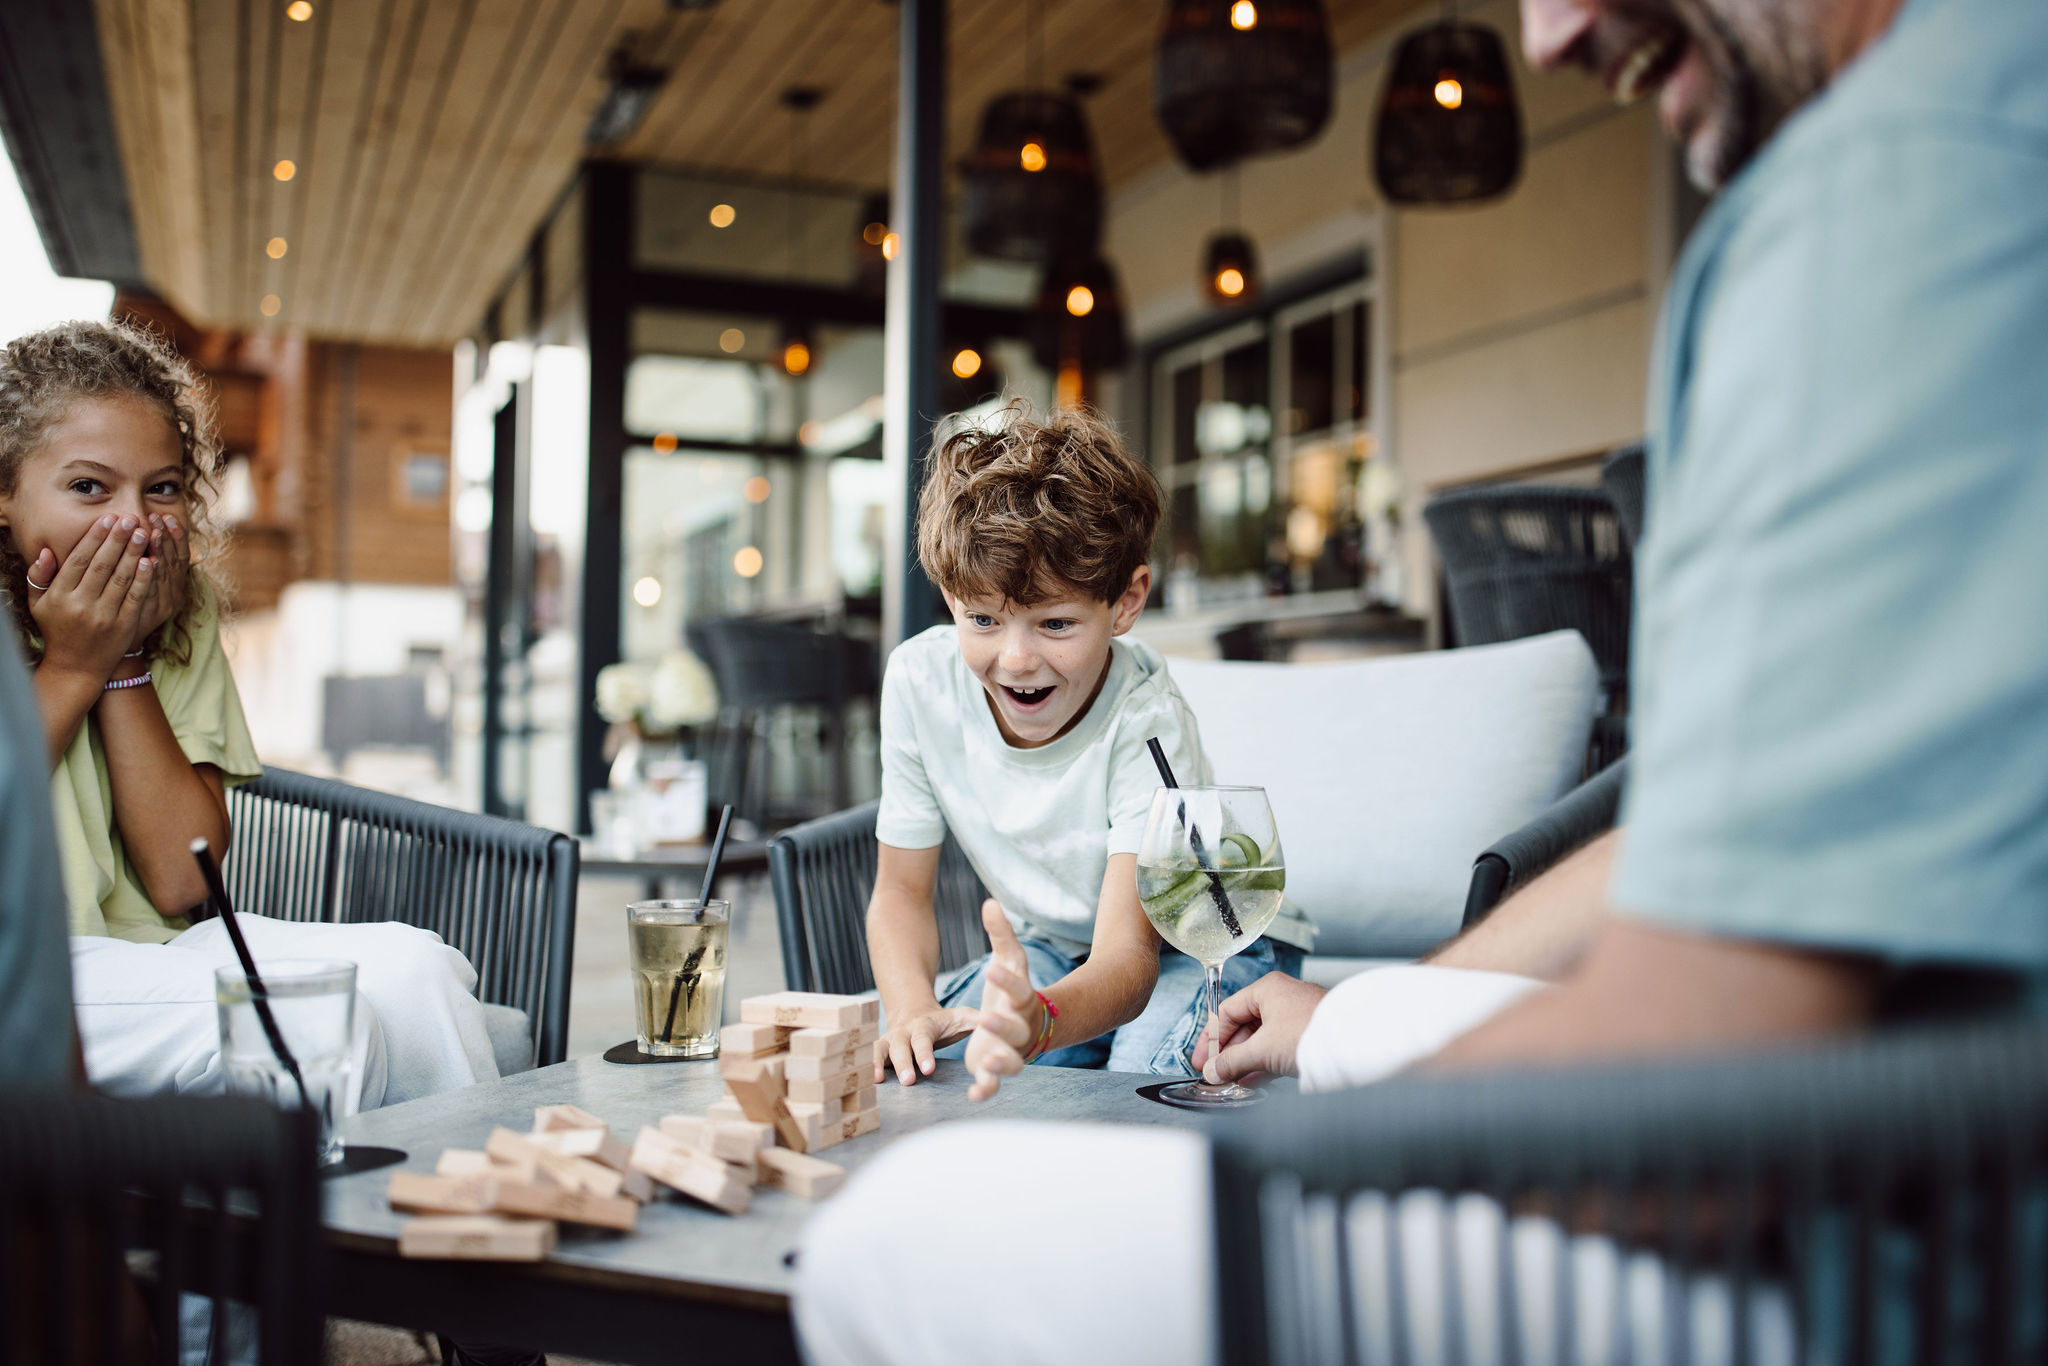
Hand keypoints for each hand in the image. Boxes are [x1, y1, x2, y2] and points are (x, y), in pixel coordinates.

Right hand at [27, 515, 156, 682]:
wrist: (75, 667)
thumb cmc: (57, 628)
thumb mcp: (38, 603)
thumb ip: (39, 577)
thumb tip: (45, 551)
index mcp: (60, 596)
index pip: (79, 560)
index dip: (94, 538)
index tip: (107, 518)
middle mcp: (81, 605)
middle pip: (102, 566)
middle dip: (117, 540)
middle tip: (130, 519)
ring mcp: (103, 617)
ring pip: (121, 579)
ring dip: (134, 553)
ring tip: (144, 533)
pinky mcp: (123, 627)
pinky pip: (135, 598)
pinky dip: (143, 579)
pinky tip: (151, 561)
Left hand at [134, 513, 188, 641]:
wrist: (114, 642)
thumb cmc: (122, 608)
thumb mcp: (141, 585)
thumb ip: (144, 561)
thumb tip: (143, 533)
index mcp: (174, 583)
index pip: (179, 554)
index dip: (175, 535)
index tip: (165, 516)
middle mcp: (174, 592)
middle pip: (174, 560)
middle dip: (166, 537)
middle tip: (158, 517)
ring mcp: (164, 604)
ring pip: (166, 573)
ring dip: (161, 550)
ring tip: (152, 530)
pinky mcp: (150, 615)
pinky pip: (152, 592)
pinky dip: (152, 576)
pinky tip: (149, 560)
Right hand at [875, 1000, 979, 1087]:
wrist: (914, 1013)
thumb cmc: (943, 1022)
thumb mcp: (960, 1017)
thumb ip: (975, 1020)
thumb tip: (995, 1020)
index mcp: (923, 1025)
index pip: (923, 1038)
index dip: (924, 1053)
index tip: (929, 1069)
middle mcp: (903, 1031)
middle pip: (901, 1046)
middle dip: (904, 1063)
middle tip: (909, 1081)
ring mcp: (889, 1040)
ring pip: (880, 1050)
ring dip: (878, 1064)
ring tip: (878, 1082)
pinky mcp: (880, 1050)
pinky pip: (870, 1057)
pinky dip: (867, 1067)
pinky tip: (868, 1083)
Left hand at [963, 899, 1044, 1101]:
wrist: (1029, 1025)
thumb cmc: (1012, 990)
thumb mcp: (1008, 961)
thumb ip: (1000, 934)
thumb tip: (989, 902)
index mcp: (1022, 999)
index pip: (1018, 988)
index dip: (1006, 980)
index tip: (990, 967)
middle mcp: (1020, 1027)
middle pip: (1016, 1029)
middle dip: (1001, 1024)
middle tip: (986, 1018)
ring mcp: (1010, 1050)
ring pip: (1011, 1061)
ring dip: (1000, 1063)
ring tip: (985, 1061)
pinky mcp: (995, 1067)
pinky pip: (994, 1084)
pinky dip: (986, 1090)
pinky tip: (974, 1095)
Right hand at [1191, 972, 1327, 1084]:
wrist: (1356, 1045)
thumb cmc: (1312, 1033)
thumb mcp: (1262, 1049)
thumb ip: (1232, 1062)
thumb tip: (1212, 1072)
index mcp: (1267, 989)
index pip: (1227, 1012)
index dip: (1211, 1039)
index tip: (1203, 1061)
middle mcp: (1282, 999)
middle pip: (1244, 1026)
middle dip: (1229, 1054)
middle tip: (1217, 1074)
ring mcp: (1297, 1017)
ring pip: (1262, 1040)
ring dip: (1245, 1062)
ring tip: (1232, 1082)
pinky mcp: (1309, 1036)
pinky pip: (1278, 1049)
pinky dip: (1264, 1065)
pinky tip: (1253, 1082)